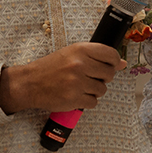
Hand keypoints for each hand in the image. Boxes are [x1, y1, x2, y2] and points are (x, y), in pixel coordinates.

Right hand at [0, 42, 126, 114]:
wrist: (29, 83)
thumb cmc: (51, 67)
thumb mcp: (72, 53)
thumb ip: (96, 57)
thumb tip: (122, 63)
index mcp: (80, 50)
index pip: (111, 54)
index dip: (114, 62)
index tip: (110, 65)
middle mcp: (80, 64)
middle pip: (109, 74)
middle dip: (104, 78)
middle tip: (92, 78)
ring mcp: (77, 82)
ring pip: (102, 90)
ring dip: (94, 91)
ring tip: (81, 87)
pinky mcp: (74, 98)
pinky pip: (93, 102)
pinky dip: (87, 101)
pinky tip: (77, 95)